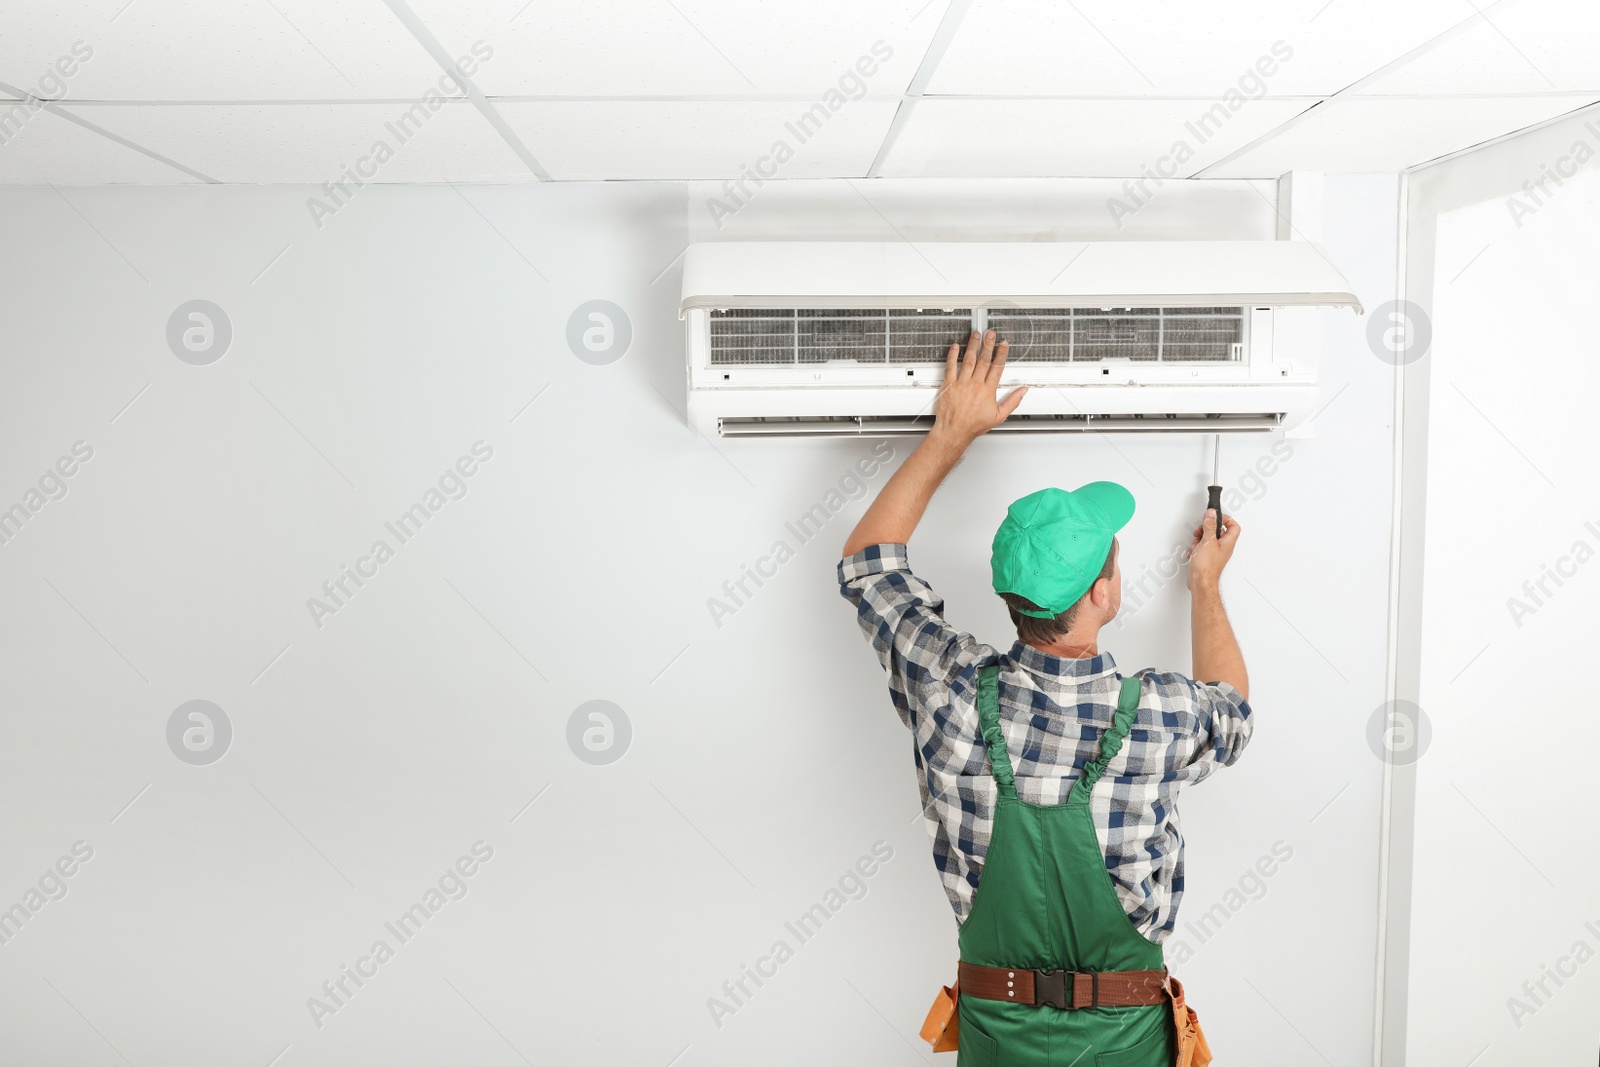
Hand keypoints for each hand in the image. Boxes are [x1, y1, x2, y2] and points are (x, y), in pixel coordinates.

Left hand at [932, 329, 1027, 444]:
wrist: (954, 431)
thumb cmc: (973, 426)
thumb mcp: (998, 416)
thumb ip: (1012, 402)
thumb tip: (1022, 391)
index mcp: (988, 391)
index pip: (997, 367)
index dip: (1001, 354)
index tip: (1003, 344)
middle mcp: (975, 385)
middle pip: (984, 360)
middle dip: (988, 344)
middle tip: (991, 333)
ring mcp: (961, 384)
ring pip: (968, 360)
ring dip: (972, 346)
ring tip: (976, 334)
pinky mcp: (949, 385)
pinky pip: (951, 367)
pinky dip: (953, 356)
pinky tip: (955, 347)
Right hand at [1185, 509, 1239, 590]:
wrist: (1201, 582)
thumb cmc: (1207, 566)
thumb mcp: (1208, 541)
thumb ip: (1210, 525)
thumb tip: (1212, 513)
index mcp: (1228, 542)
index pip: (1234, 526)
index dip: (1225, 519)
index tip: (1214, 517)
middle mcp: (1223, 547)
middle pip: (1218, 531)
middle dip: (1207, 529)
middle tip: (1201, 530)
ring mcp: (1215, 553)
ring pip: (1208, 539)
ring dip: (1199, 539)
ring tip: (1196, 543)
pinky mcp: (1207, 558)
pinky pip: (1202, 547)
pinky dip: (1196, 548)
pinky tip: (1193, 552)